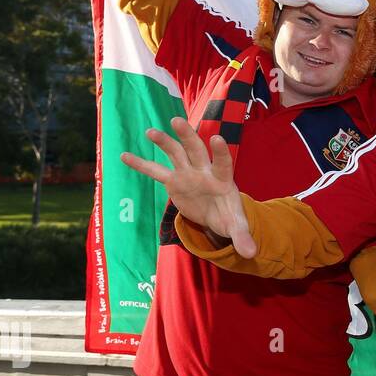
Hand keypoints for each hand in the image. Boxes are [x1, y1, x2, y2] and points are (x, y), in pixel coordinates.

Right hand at [121, 116, 256, 257]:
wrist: (217, 214)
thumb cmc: (229, 216)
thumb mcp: (237, 227)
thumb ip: (243, 238)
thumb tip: (251, 254)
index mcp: (223, 179)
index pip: (223, 162)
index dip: (220, 152)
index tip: (216, 138)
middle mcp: (204, 171)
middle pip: (196, 150)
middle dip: (187, 136)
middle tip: (177, 121)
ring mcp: (188, 173)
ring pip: (175, 154)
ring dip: (164, 142)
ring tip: (150, 132)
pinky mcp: (174, 181)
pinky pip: (156, 171)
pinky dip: (141, 164)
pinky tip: (124, 155)